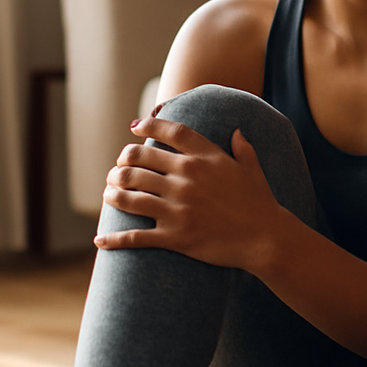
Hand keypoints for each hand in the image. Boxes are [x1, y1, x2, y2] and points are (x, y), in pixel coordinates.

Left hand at [94, 116, 283, 269]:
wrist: (266, 239)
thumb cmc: (261, 203)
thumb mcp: (252, 169)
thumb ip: (241, 148)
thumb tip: (236, 132)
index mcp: (204, 158)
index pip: (167, 132)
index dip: (147, 126)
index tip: (134, 127)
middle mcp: (187, 178)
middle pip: (138, 160)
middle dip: (122, 162)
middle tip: (118, 168)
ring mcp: (178, 207)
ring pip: (129, 194)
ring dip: (113, 193)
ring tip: (109, 194)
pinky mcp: (175, 236)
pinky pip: (136, 237)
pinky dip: (114, 240)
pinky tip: (100, 240)